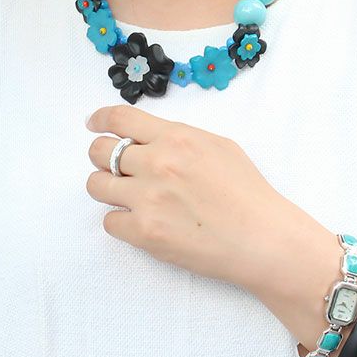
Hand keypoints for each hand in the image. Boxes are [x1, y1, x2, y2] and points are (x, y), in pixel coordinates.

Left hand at [85, 104, 308, 290]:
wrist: (262, 239)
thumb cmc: (247, 192)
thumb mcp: (218, 145)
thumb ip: (178, 137)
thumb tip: (146, 136)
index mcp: (176, 137)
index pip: (120, 118)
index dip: (100, 120)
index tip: (93, 124)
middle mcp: (157, 163)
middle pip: (98, 151)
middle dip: (101, 157)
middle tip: (114, 168)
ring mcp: (148, 198)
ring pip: (96, 186)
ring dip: (106, 189)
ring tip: (126, 196)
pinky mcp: (145, 232)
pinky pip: (109, 221)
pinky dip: (120, 221)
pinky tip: (141, 222)